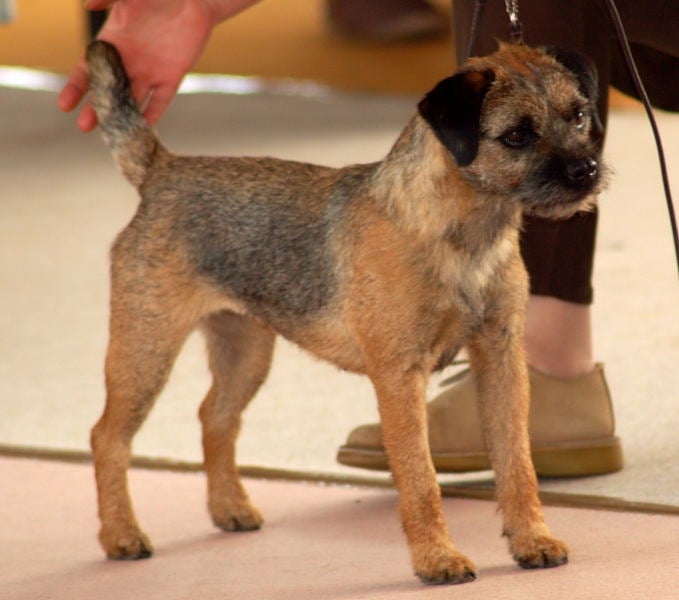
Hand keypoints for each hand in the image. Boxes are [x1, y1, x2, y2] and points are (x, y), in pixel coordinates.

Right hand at [58, 0, 257, 131]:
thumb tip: (87, 4)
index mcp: (111, 44)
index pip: (88, 71)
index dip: (76, 88)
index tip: (65, 106)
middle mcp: (128, 62)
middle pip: (108, 91)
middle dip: (96, 109)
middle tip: (85, 127)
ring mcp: (150, 72)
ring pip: (131, 100)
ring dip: (122, 117)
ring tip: (111, 134)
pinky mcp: (172, 77)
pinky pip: (161, 101)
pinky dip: (153, 114)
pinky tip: (144, 129)